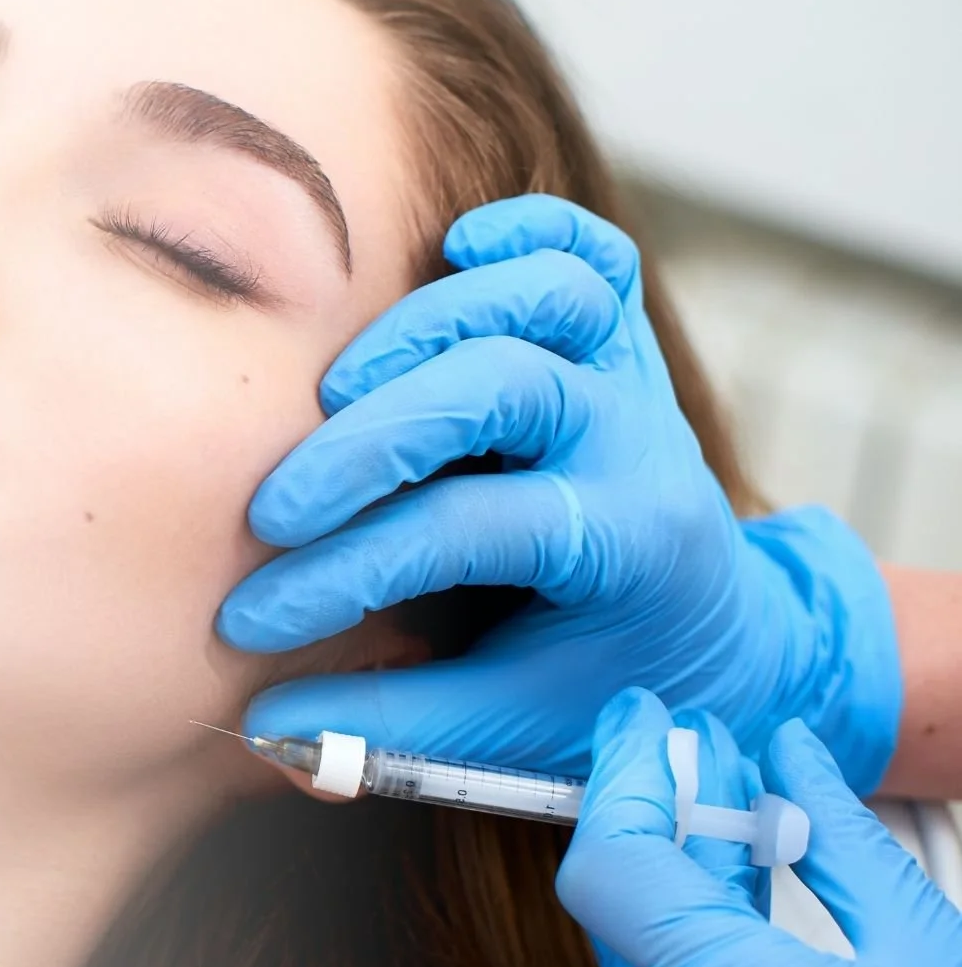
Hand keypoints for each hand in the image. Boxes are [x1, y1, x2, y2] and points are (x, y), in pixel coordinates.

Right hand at [217, 194, 900, 793]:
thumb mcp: (506, 730)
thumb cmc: (598, 688)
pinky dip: (528, 235)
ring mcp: (634, 381)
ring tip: (337, 390)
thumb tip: (262, 730)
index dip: (345, 574)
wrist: (714, 637)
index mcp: (626, 549)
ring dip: (429, 326)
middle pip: (503, 385)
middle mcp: (639, 445)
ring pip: (550, 294)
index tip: (252, 619)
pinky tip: (456, 252)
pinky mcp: (621, 344)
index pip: (466, 531)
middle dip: (370, 443)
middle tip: (274, 507)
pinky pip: (593, 251)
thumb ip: (389, 726)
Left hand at [556, 686, 961, 966]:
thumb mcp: (939, 951)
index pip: (615, 877)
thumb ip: (840, 842)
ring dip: (686, 904)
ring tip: (738, 824)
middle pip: (629, 928)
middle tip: (699, 754)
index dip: (619, 783)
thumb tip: (787, 755)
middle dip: (658, 829)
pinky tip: (753, 931)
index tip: (640, 725)